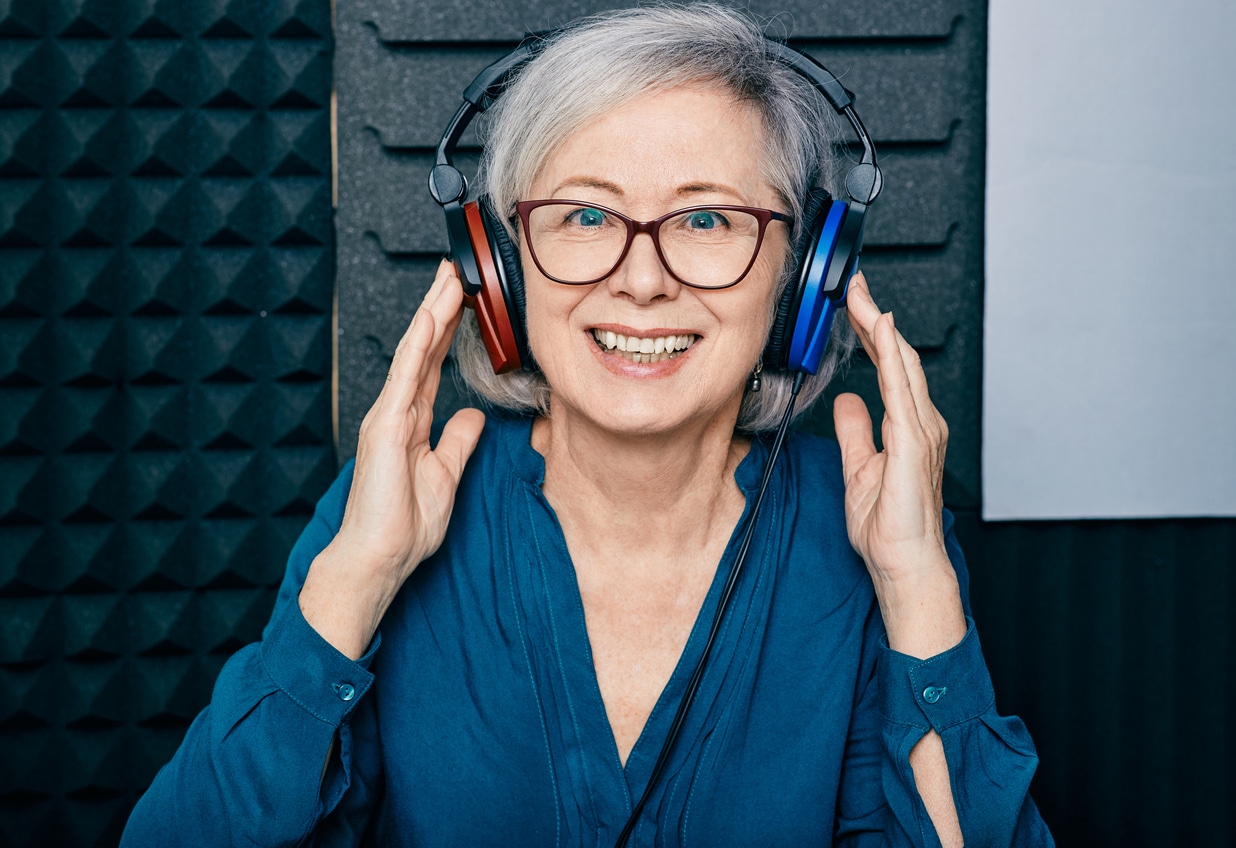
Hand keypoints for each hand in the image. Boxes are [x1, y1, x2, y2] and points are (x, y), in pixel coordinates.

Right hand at [299, 261, 485, 657]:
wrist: (380, 557)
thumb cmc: (404, 526)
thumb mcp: (445, 476)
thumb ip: (457, 443)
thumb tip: (473, 417)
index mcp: (411, 424)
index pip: (433, 366)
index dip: (449, 333)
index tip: (465, 302)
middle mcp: (398, 412)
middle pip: (423, 349)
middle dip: (441, 308)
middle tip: (456, 270)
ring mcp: (389, 415)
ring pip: (414, 352)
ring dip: (432, 312)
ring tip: (447, 277)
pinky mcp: (385, 425)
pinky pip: (406, 375)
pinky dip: (419, 343)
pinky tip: (431, 316)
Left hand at [833, 272, 963, 656]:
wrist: (906, 567)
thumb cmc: (890, 530)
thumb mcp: (860, 471)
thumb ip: (856, 434)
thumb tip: (848, 402)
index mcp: (907, 429)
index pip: (888, 369)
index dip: (872, 335)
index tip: (854, 305)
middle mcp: (920, 424)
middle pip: (897, 358)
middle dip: (875, 318)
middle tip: (854, 284)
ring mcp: (921, 432)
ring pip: (902, 366)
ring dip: (881, 328)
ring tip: (861, 296)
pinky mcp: (914, 445)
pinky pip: (903, 391)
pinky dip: (893, 358)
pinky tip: (883, 332)